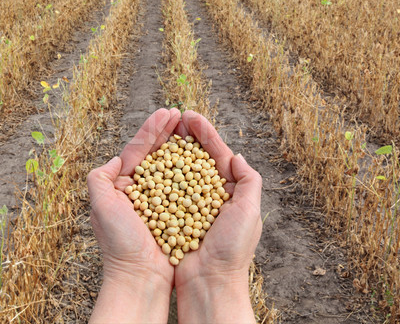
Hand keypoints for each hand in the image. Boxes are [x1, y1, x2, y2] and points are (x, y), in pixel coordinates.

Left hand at [88, 108, 180, 322]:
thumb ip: (99, 178)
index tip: (168, 112)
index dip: (152, 129)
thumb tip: (114, 159)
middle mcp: (140, 191)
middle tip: (182, 114)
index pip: (138, 150)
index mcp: (122, 186)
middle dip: (168, 133)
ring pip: (171, 167)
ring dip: (181, 147)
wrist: (139, 277)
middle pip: (156, 154)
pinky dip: (191, 171)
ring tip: (192, 129)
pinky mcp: (174, 212)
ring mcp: (158, 201)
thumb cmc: (119, 243)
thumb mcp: (100, 206)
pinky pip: (184, 187)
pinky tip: (200, 159)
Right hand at [174, 110, 261, 322]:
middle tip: (174, 116)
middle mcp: (209, 195)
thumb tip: (237, 155)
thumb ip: (248, 181)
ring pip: (178, 170)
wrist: (209, 283)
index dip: (205, 133)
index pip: (217, 154)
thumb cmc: (232, 249)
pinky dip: (158, 173)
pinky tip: (150, 159)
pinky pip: (163, 189)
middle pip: (196, 157)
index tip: (190, 115)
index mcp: (230, 191)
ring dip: (171, 149)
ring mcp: (189, 204)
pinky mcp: (171, 214)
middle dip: (186, 135)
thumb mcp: (250, 211)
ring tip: (161, 130)